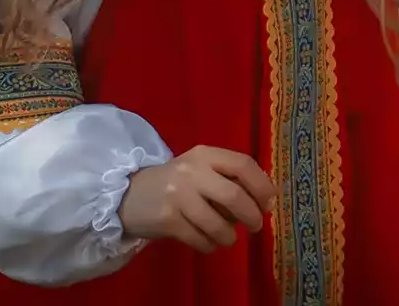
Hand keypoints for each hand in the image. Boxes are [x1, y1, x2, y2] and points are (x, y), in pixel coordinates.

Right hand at [118, 144, 275, 253]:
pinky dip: (210, 245)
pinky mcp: (167, 220)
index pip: (243, 164)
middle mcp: (192, 171)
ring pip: (218, 223)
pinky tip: (209, 242)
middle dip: (252, 215)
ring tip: (229, 238)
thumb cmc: (175, 183)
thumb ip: (228, 176)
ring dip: (229, 236)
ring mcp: (178, 195)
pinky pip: (200, 239)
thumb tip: (265, 199)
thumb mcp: (200, 169)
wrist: (128, 196)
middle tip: (256, 226)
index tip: (270, 203)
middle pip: (234, 195)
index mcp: (205, 154)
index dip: (262, 185)